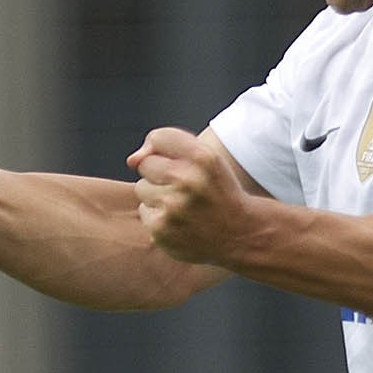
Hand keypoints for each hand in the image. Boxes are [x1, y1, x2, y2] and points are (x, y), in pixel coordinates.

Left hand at [127, 128, 250, 263]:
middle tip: (185, 188)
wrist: (241, 234)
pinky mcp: (161, 230)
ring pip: (142, 188)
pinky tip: (180, 222)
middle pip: (145, 163)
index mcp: (204, 158)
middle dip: (160, 174)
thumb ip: (167, 146)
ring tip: (183, 206)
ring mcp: (173, 207)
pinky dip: (158, 217)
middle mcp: (189, 180)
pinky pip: (144, 211)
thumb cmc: (217, 191)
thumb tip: (131, 160)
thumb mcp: (207, 159)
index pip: (159, 137)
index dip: (165, 149)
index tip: (182, 162)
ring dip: (157, 196)